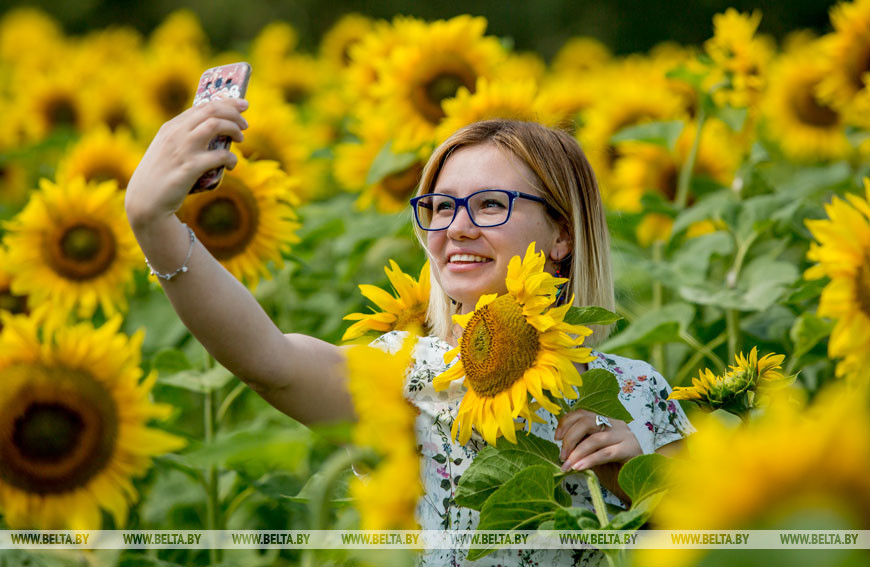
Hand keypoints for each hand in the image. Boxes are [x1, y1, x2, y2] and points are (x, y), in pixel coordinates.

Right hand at [125, 98, 247, 227]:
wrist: (145, 201)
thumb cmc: (161, 177)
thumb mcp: (168, 151)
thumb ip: (185, 139)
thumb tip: (214, 133)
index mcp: (171, 127)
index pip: (202, 106)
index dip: (226, 103)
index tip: (242, 104)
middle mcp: (176, 133)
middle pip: (211, 110)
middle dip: (234, 113)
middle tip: (245, 124)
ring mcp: (182, 149)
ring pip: (215, 125)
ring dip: (234, 129)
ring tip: (241, 139)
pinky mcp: (189, 168)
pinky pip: (219, 155)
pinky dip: (231, 158)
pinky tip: (231, 165)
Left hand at [554, 409, 641, 473]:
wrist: (638, 484)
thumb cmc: (614, 469)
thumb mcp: (593, 454)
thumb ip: (581, 446)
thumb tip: (561, 447)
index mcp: (606, 422)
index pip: (582, 413)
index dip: (566, 423)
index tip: (556, 438)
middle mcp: (616, 425)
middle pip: (586, 422)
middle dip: (570, 439)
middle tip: (562, 456)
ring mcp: (625, 436)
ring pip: (595, 439)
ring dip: (577, 453)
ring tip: (568, 466)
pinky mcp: (631, 450)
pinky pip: (606, 453)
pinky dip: (589, 460)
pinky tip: (579, 468)